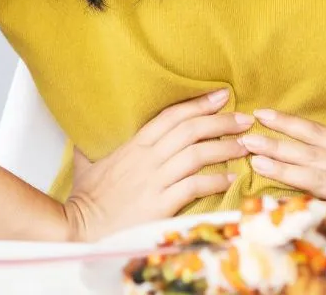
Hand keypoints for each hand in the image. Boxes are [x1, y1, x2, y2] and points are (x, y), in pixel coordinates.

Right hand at [64, 90, 251, 240]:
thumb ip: (92, 144)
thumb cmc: (86, 199)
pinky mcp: (160, 205)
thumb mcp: (87, 163)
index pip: (172, 116)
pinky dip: (216, 181)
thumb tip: (85, 133)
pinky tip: (230, 179)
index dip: (199, 103)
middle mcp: (147, 158)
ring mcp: (154, 181)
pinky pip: (194, 187)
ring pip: (197, 155)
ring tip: (245, 146)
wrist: (79, 229)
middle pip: (191, 130)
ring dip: (225, 148)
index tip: (222, 95)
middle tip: (245, 120)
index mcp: (134, 145)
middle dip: (222, 122)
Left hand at [240, 110, 325, 225]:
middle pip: (310, 153)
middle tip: (248, 137)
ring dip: (282, 168)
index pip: (320, 133)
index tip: (264, 115)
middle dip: (277, 144)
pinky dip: (302, 199)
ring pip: (313, 177)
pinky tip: (278, 196)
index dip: (291, 124)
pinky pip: (324, 205)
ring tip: (255, 161)